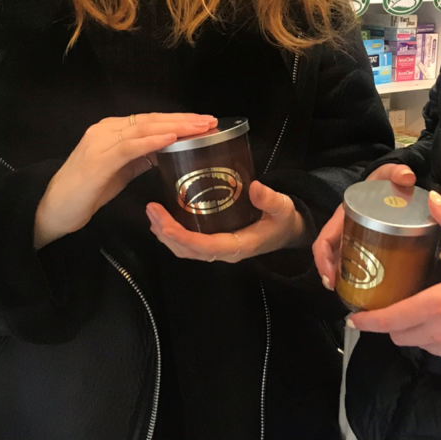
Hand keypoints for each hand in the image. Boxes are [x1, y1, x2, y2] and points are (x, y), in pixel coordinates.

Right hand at [34, 113, 216, 248]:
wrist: (53, 210)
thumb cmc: (86, 192)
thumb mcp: (120, 171)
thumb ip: (140, 158)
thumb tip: (167, 150)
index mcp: (112, 130)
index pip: (151, 120)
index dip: (179, 119)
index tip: (204, 121)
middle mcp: (106, 130)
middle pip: (152, 120)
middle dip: (184, 119)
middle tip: (211, 121)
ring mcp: (101, 143)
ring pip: (145, 128)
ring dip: (176, 127)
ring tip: (200, 127)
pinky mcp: (98, 160)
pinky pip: (130, 147)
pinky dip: (153, 141)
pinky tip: (173, 139)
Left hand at [146, 179, 306, 261]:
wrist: (288, 231)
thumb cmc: (283, 220)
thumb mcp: (283, 208)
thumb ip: (271, 199)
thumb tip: (255, 187)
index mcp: (239, 246)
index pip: (205, 247)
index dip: (183, 238)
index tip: (165, 224)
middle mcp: (225, 252)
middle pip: (188, 250)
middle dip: (166, 234)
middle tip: (152, 211)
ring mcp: (218, 249)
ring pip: (186, 250)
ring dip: (166, 234)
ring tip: (153, 214)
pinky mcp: (215, 242)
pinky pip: (190, 244)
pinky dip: (173, 234)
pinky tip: (165, 219)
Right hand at [312, 163, 416, 290]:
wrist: (391, 181)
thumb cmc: (383, 180)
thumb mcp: (387, 174)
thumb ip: (396, 172)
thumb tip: (406, 176)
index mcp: (343, 215)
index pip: (324, 241)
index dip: (323, 261)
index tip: (330, 278)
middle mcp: (345, 228)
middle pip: (332, 257)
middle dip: (333, 276)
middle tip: (341, 292)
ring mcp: (355, 236)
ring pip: (343, 262)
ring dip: (344, 280)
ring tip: (353, 296)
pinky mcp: (367, 243)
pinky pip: (357, 262)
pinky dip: (359, 277)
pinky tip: (370, 290)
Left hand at [349, 191, 440, 371]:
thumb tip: (434, 199)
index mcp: (438, 305)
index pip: (391, 319)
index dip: (368, 320)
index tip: (353, 317)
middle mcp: (440, 334)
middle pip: (401, 335)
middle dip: (392, 323)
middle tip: (395, 303)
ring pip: (421, 345)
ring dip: (417, 331)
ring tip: (427, 309)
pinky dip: (440, 341)